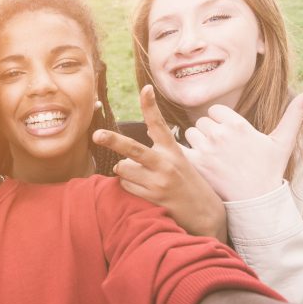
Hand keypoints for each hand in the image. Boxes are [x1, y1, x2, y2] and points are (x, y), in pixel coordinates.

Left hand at [92, 85, 226, 239]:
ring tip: (140, 177)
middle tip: (96, 135)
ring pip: (123, 169)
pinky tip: (143, 189)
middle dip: (113, 141)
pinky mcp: (152, 197)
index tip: (146, 89)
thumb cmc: (189, 184)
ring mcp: (158, 182)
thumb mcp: (181, 160)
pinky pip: (126, 186)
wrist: (205, 214)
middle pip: (133, 148)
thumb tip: (143, 133)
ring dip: (124, 171)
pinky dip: (128, 186)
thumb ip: (162, 147)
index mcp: (172, 150)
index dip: (150, 106)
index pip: (159, 124)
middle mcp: (165, 164)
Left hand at [184, 91, 302, 201]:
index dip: (219, 121)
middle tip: (218, 148)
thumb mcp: (283, 142)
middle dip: (207, 132)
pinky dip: (182, 153)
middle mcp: (220, 134)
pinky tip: (192, 161)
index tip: (226, 134)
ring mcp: (206, 150)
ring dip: (196, 143)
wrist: (257, 201)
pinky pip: (179, 148)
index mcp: (238, 125)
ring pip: (190, 134)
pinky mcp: (195, 164)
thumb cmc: (270, 171)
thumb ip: (294, 115)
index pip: (215, 110)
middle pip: (201, 122)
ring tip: (209, 157)